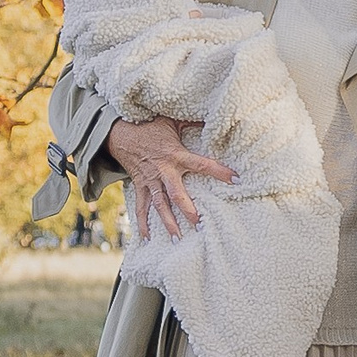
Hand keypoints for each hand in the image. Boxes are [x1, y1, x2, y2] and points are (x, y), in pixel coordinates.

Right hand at [107, 116, 234, 242]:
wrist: (121, 132)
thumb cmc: (151, 126)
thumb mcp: (174, 121)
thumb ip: (194, 122)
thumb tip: (217, 117)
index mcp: (176, 154)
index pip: (201, 164)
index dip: (219, 171)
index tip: (236, 179)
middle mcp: (163, 170)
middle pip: (177, 193)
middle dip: (188, 210)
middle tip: (199, 224)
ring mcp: (150, 180)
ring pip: (159, 205)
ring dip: (168, 222)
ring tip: (177, 239)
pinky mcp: (139, 186)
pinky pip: (141, 207)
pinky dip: (142, 223)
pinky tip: (147, 238)